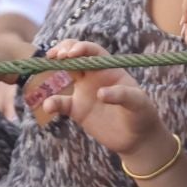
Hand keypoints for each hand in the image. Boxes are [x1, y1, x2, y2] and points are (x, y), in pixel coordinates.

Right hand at [37, 39, 172, 161]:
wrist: (137, 138)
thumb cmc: (142, 115)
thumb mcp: (138, 103)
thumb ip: (122, 95)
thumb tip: (99, 93)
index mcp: (109, 69)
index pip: (93, 52)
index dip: (81, 48)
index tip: (71, 54)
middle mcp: (95, 76)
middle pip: (75, 56)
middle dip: (63, 51)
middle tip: (55, 56)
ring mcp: (84, 92)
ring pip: (64, 75)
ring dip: (53, 70)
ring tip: (45, 68)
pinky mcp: (77, 110)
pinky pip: (61, 103)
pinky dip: (52, 103)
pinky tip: (49, 107)